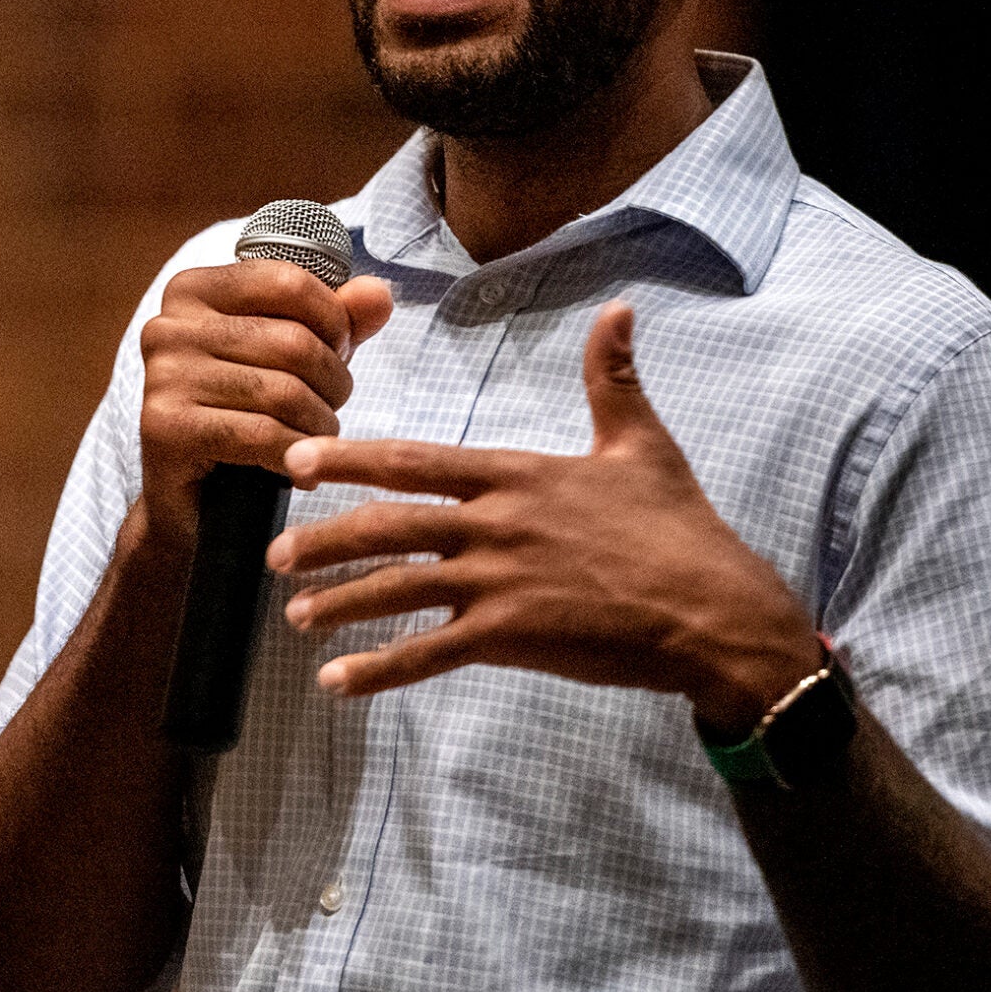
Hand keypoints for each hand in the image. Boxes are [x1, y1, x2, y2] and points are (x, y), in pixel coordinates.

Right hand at [136, 259, 393, 541]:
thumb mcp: (294, 359)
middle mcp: (169, 326)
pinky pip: (263, 434)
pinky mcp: (166, 427)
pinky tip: (297, 469)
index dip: (334, 321)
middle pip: (293, 341)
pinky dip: (295, 455)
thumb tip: (377, 294)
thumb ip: (336, 321)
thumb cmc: (244, 416)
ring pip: (284, 392)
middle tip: (330, 409)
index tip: (337, 354)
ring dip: (319, 425)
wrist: (191, 501)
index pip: (289, 282)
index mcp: (193, 291)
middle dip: (333, 382)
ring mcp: (163, 376)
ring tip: (317, 440)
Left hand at [268, 302, 820, 733]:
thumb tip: (620, 309)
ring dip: (340, 602)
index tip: (295, 461)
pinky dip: (378, 669)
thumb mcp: (643, 444)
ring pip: (398, 589)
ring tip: (293, 614)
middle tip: (272, 551)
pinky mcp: (514, 636)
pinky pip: (429, 654)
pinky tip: (335, 681)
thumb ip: (613, 378)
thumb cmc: (681, 530)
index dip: (351, 461)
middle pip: (390, 525)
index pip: (415, 462)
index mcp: (516, 475)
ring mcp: (502, 582)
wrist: (718, 613)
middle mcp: (497, 524)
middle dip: (325, 538)